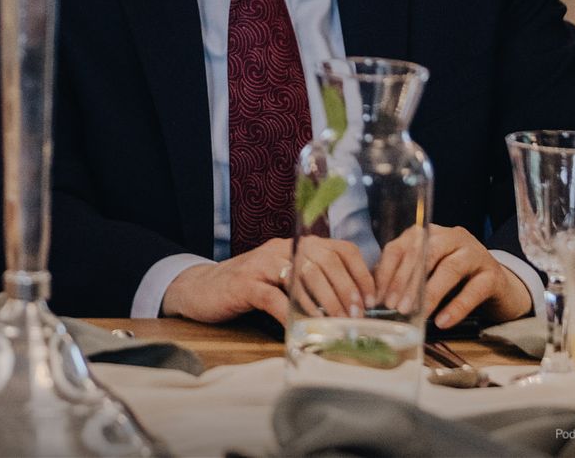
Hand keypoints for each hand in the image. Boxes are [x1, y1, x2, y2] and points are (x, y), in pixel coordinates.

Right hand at [161, 237, 373, 325]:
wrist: (202, 288)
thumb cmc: (250, 287)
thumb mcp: (285, 278)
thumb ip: (313, 282)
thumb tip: (355, 304)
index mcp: (297, 244)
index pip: (340, 249)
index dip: (360, 273)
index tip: (372, 299)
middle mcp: (282, 248)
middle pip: (325, 262)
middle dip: (347, 290)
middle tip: (357, 316)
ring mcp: (262, 264)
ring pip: (304, 277)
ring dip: (326, 304)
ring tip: (339, 324)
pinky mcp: (245, 284)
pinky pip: (275, 299)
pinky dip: (292, 315)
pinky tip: (302, 329)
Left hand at [374, 225, 532, 328]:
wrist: (496, 284)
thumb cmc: (453, 278)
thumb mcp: (426, 272)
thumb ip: (402, 276)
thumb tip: (374, 294)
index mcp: (429, 234)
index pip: (402, 247)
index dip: (387, 272)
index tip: (379, 297)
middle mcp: (451, 236)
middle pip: (425, 254)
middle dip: (407, 281)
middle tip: (396, 307)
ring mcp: (474, 252)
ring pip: (449, 269)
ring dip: (430, 293)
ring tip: (418, 314)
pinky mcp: (492, 273)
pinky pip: (474, 290)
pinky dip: (456, 307)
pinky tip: (442, 321)